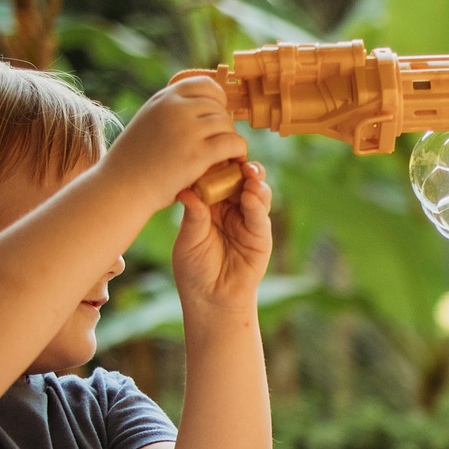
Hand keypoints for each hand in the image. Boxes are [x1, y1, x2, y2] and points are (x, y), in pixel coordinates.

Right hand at [100, 76, 245, 216]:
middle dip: (223, 125)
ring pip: (227, 124)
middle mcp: (175, 108)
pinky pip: (233, 143)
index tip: (216, 117)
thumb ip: (170, 110)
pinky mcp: (197, 154)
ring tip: (224, 155)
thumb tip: (199, 104)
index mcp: (165, 98)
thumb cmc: (135, 160)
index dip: (217, 100)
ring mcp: (187, 130)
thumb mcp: (149, 120)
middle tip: (219, 144)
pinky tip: (234, 162)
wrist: (122, 187)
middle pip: (218, 107)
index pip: (206, 85)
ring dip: (230, 139)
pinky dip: (238, 152)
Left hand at [173, 160, 272, 313]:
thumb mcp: (188, 240)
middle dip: (240, 167)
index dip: (217, 164)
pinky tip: (250, 195)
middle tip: (235, 156)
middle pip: (239, 180)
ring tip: (248, 172)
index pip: (217, 178)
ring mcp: (248, 220)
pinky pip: (261, 216)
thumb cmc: (194, 269)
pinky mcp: (261, 236)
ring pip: (255, 193)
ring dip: (253, 181)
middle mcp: (231, 208)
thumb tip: (186, 191)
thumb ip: (193, 216)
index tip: (213, 149)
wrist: (210, 299)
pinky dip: (257, 204)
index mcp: (210, 204)